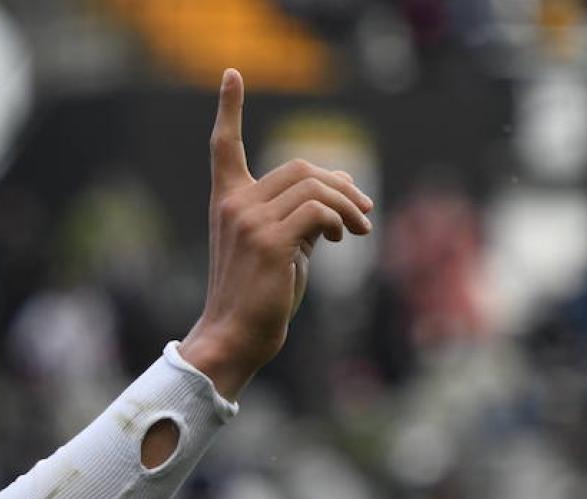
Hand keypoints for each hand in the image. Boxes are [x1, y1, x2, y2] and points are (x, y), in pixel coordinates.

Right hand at [178, 69, 374, 400]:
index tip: (232, 75)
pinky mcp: (269, 240)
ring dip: (349, 204)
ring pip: (315, 185)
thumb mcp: (280, 245)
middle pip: (302, 167)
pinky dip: (340, 220)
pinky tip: (343, 240)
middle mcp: (233, 204)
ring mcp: (248, 220)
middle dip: (341, 185)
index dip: (230, 109)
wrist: (237, 335)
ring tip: (360, 229)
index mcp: (227, 202)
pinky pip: (319, 210)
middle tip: (363, 214)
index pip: (224, 147)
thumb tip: (342, 189)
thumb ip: (300, 213)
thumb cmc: (260, 295)